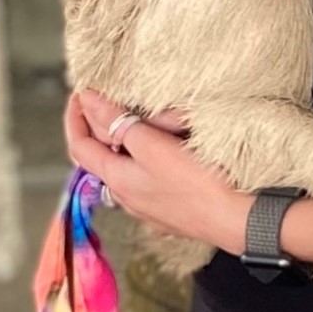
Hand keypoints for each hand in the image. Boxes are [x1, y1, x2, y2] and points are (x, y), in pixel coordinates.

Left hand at [64, 89, 247, 250]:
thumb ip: (118, 123)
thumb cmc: (198, 182)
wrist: (237, 218)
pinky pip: (148, 178)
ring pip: (126, 168)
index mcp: (117, 180)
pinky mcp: (170, 208)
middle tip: (109, 100)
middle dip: (102, 126)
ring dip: (126, 143)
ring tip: (138, 121)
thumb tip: (88, 102)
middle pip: (101, 157)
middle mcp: (127, 197)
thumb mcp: (152, 145)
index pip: (79, 146)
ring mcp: (148, 206)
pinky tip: (164, 150)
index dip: (75, 117)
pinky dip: (146, 158)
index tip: (80, 93)